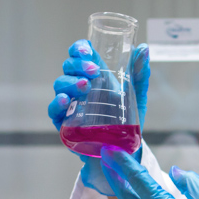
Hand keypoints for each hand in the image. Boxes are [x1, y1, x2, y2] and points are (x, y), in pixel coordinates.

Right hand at [48, 40, 150, 194]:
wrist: (122, 150)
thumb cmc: (126, 119)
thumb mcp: (137, 96)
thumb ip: (139, 73)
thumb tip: (144, 48)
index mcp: (95, 75)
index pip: (80, 55)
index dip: (79, 48)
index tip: (86, 50)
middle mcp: (79, 86)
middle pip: (68, 67)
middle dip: (78, 65)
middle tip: (94, 71)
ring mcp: (70, 103)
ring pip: (60, 85)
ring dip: (70, 83)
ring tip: (85, 86)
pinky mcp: (64, 122)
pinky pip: (54, 110)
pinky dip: (58, 104)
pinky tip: (66, 101)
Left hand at [100, 148, 198, 198]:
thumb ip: (192, 184)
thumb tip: (175, 172)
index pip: (138, 181)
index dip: (124, 164)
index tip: (112, 151)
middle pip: (126, 195)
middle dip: (114, 175)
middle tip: (104, 157)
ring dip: (120, 189)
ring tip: (115, 174)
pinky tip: (132, 197)